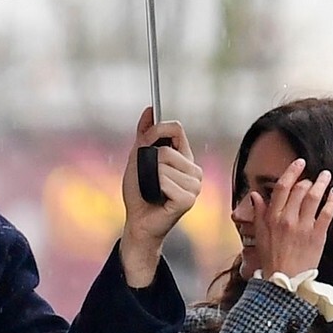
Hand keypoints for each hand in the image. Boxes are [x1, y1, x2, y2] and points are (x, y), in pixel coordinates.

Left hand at [118, 109, 202, 287]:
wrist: (137, 223)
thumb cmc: (139, 194)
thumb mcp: (138, 159)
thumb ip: (145, 135)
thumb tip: (150, 110)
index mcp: (186, 159)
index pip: (177, 129)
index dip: (158, 130)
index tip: (145, 141)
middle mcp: (194, 171)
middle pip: (167, 149)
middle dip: (149, 162)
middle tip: (148, 179)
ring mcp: (194, 186)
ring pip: (164, 165)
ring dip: (150, 177)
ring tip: (153, 190)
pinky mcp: (188, 199)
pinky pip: (164, 181)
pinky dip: (154, 187)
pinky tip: (157, 198)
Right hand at [246, 158, 332, 282]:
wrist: (282, 282)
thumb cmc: (270, 260)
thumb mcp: (259, 236)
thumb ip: (258, 213)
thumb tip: (255, 195)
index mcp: (272, 218)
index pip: (281, 187)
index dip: (292, 172)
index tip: (299, 163)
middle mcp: (287, 219)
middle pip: (300, 190)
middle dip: (308, 179)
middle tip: (313, 176)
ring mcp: (303, 226)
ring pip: (314, 197)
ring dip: (321, 183)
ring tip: (326, 176)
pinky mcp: (317, 235)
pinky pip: (326, 213)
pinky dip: (332, 201)